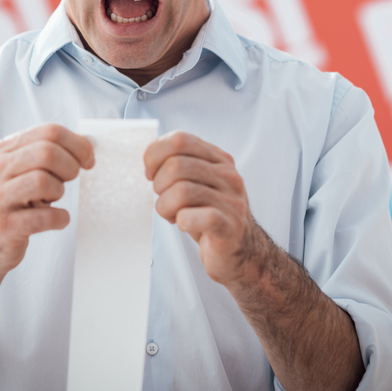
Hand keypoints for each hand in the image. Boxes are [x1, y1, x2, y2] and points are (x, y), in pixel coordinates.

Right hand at [0, 124, 93, 275]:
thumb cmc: (13, 202)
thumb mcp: (24, 171)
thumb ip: (50, 153)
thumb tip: (88, 143)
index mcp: (4, 151)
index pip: (48, 132)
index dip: (77, 144)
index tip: (87, 160)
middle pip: (46, 152)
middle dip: (70, 166)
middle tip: (70, 181)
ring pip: (42, 181)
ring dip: (59, 191)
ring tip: (53, 200)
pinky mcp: (4, 226)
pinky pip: (45, 217)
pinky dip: (60, 218)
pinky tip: (58, 219)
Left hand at [144, 131, 263, 285]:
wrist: (240, 250)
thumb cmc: (210, 214)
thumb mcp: (196, 182)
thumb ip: (178, 162)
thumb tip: (150, 154)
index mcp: (218, 159)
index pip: (180, 139)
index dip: (155, 155)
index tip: (151, 173)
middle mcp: (228, 176)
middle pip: (176, 165)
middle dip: (159, 185)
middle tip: (164, 199)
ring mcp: (232, 201)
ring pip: (181, 191)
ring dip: (165, 206)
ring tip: (172, 214)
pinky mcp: (229, 227)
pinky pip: (194, 216)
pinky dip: (180, 221)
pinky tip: (183, 224)